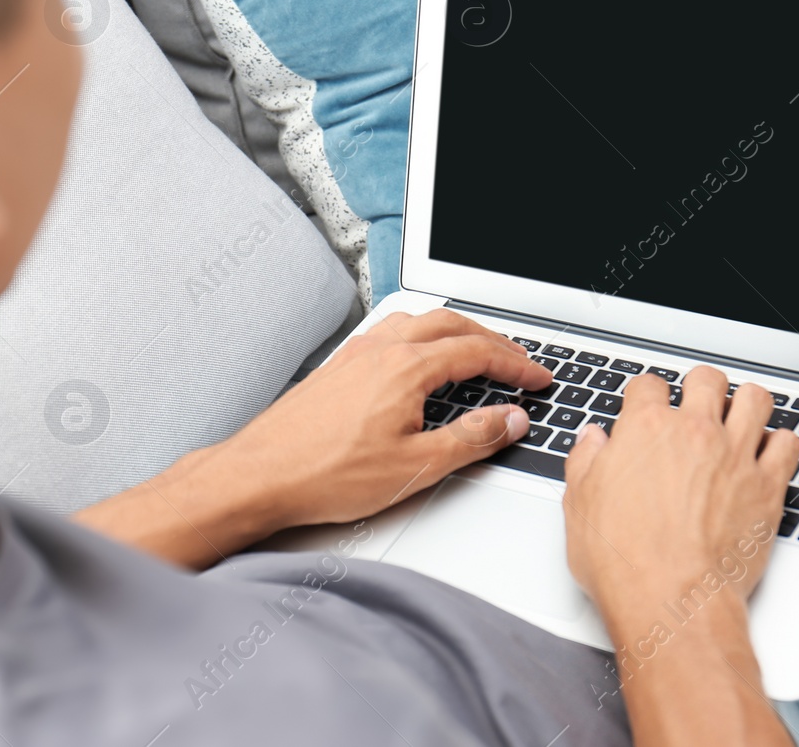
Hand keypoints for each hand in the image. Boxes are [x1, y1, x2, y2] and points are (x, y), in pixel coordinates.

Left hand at [223, 309, 550, 528]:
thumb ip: (471, 439)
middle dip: (491, 339)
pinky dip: (420, 336)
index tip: (538, 378)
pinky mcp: (337, 367)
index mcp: (406, 368)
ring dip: (454, 330)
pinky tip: (418, 359)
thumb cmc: (326, 474)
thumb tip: (511, 419)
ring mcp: (354, 354)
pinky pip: (389, 333)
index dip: (516, 364)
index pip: (476, 352)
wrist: (260, 475)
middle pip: (450, 324)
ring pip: (417, 322)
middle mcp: (380, 350)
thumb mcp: (415, 466)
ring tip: (475, 351)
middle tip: (518, 360)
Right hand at [561, 365, 798, 639]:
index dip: (646, 395)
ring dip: (745, 403)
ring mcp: (735, 456)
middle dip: (700, 387)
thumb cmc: (626, 561)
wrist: (672, 600)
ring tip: (738, 416)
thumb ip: (587, 462)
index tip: (647, 405)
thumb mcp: (581, 505)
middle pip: (707, 379)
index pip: (649, 385)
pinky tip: (768, 451)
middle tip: (696, 404)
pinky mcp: (768, 487)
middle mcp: (694, 432)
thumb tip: (592, 442)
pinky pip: (787, 444)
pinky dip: (780, 442)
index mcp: (646, 429)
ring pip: (754, 399)